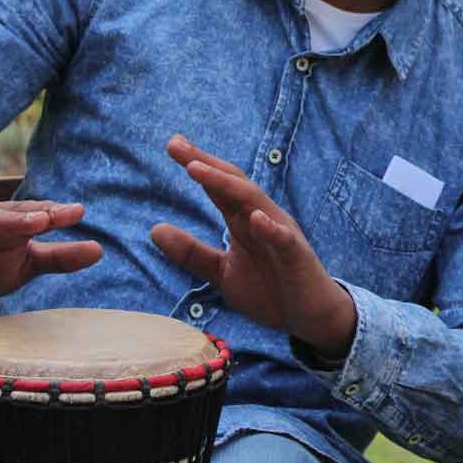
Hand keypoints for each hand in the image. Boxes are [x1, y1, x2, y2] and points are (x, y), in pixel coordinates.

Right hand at [0, 199, 101, 303]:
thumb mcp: (22, 263)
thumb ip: (58, 257)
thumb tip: (100, 250)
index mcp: (11, 225)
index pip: (36, 216)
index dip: (56, 214)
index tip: (79, 212)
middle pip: (14, 216)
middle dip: (36, 214)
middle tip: (59, 215)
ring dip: (5, 222)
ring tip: (31, 222)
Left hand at [151, 135, 356, 358]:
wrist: (309, 317)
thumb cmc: (269, 290)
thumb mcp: (221, 272)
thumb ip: (191, 252)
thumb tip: (154, 229)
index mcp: (243, 220)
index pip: (219, 186)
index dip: (197, 165)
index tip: (172, 145)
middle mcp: (262, 218)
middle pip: (233, 183)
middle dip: (205, 163)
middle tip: (176, 145)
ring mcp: (281, 234)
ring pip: (255, 201)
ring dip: (227, 185)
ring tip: (199, 171)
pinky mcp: (297, 256)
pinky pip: (284, 239)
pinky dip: (270, 227)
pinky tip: (255, 218)